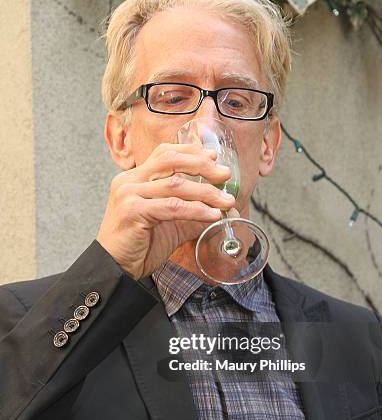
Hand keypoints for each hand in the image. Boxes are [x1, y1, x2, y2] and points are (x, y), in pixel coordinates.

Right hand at [96, 142, 235, 279]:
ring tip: (226, 201)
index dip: (191, 151)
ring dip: (206, 192)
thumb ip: (193, 212)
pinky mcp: (133, 211)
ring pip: (175, 184)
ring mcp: (129, 194)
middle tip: (225, 175)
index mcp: (135, 178)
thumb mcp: (171, 223)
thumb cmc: (140, 245)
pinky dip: (196, 209)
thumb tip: (224, 208)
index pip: (164, 153)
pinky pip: (172, 206)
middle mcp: (129, 181)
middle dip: (202, 165)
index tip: (214, 157)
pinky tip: (212, 215)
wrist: (117, 268)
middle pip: (171, 160)